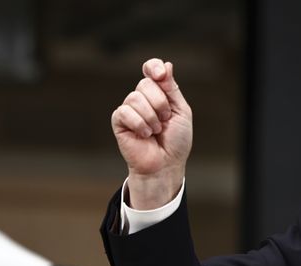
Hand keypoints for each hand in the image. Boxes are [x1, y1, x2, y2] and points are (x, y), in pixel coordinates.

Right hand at [111, 58, 192, 208]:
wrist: (165, 165)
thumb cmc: (176, 141)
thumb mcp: (181, 112)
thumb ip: (172, 89)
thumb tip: (166, 65)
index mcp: (159, 93)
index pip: (151, 69)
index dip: (153, 67)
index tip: (160, 75)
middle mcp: (143, 98)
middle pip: (145, 84)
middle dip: (160, 104)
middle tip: (165, 120)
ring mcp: (130, 109)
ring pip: (135, 98)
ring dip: (151, 118)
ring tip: (155, 131)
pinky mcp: (119, 121)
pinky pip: (125, 112)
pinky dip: (139, 124)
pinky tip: (144, 135)